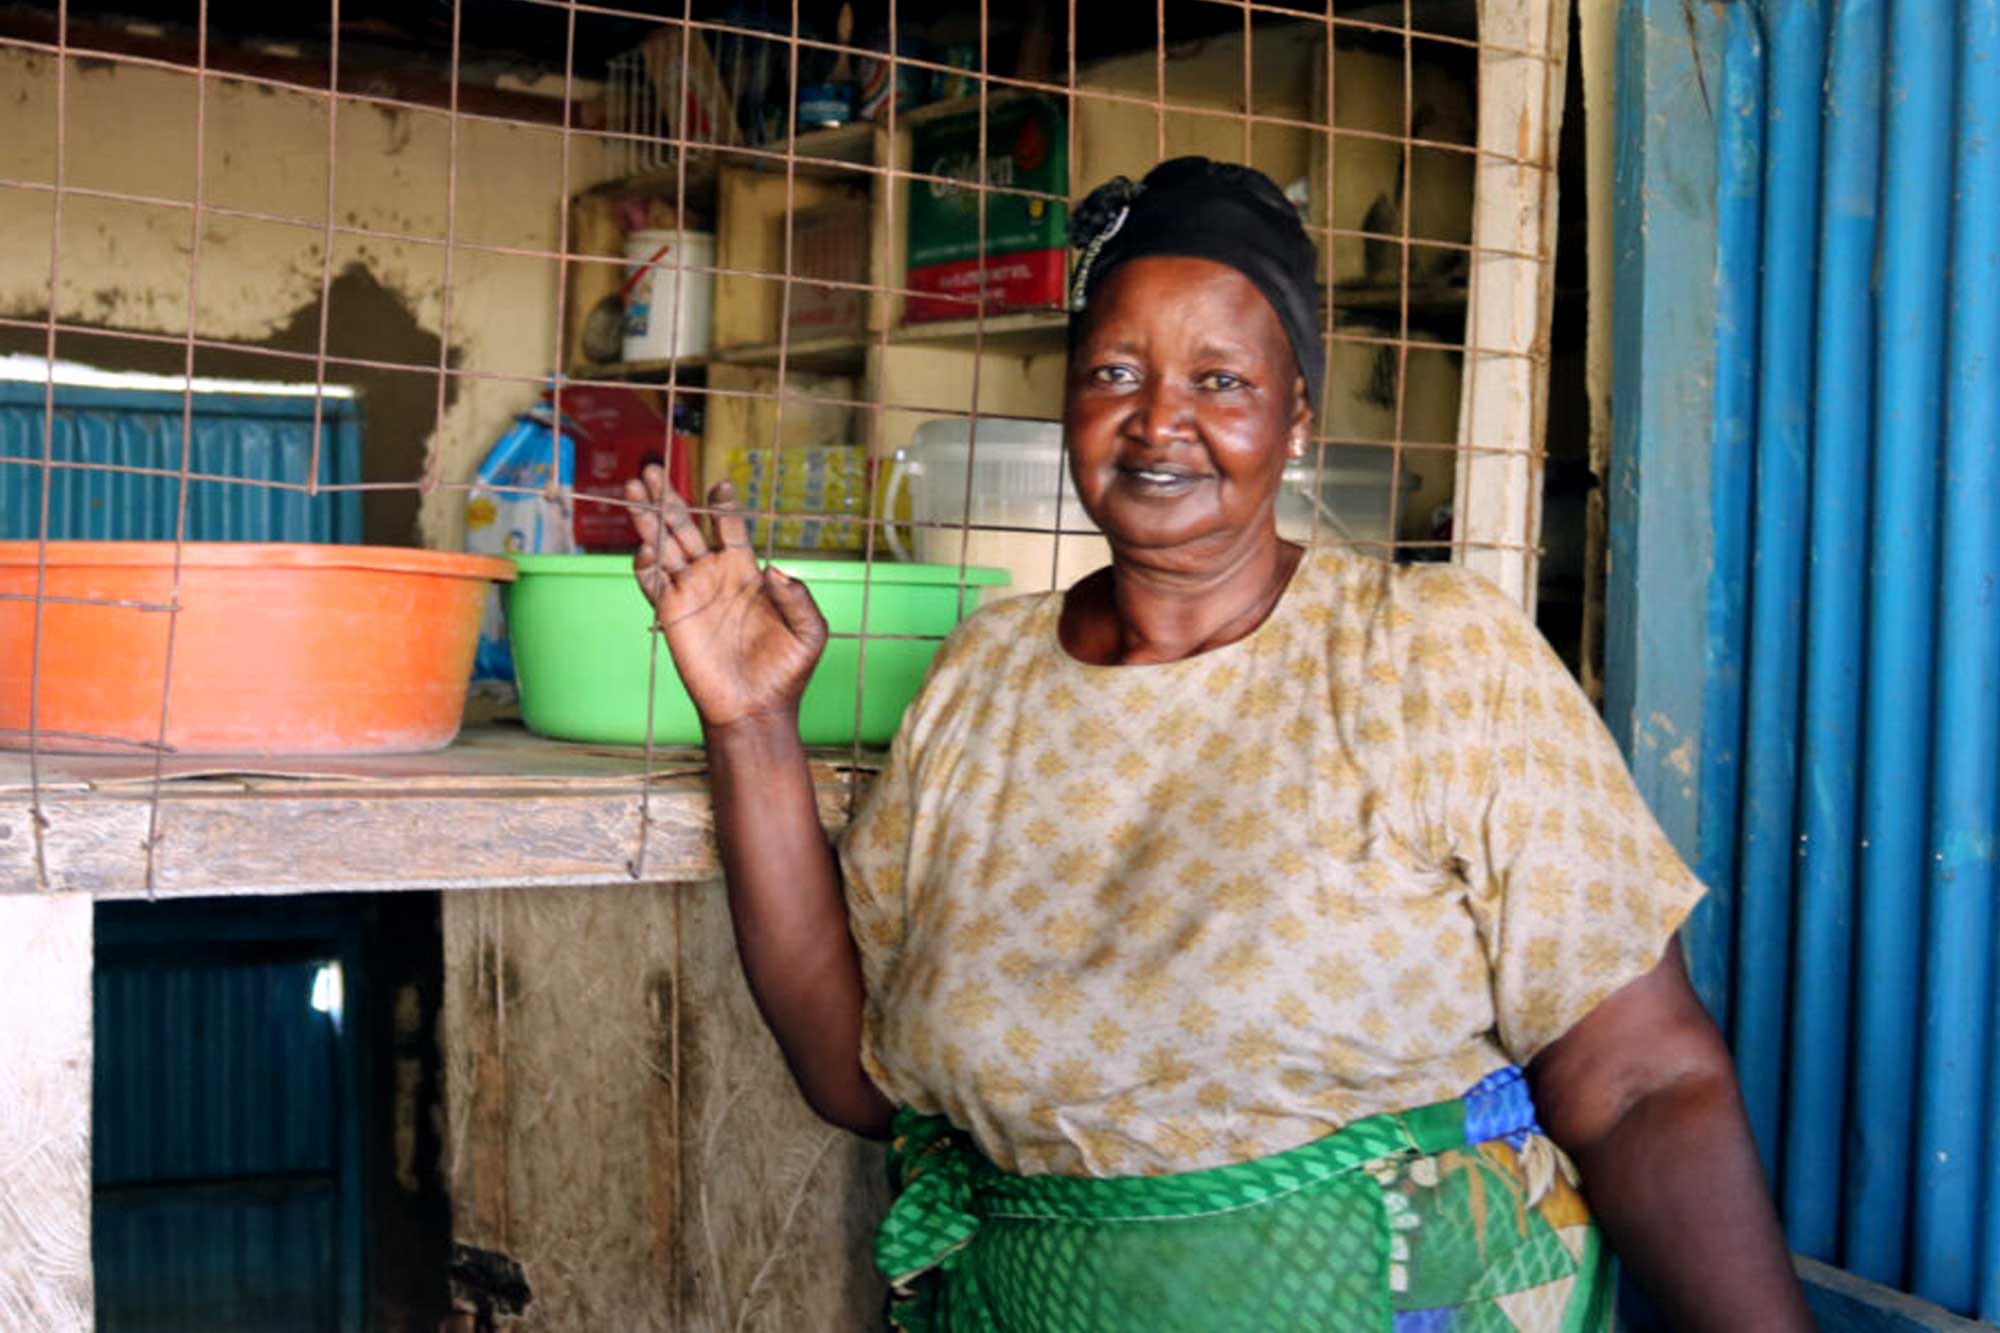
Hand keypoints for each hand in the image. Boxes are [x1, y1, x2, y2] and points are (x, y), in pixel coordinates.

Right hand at [626, 467, 827, 731]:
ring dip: (648, 517)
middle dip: (669, 497)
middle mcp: (714, 575)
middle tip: (653, 467)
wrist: (756, 709)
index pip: (729, 526)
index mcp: (745, 572)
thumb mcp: (810, 632)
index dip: (723, 504)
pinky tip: (645, 545)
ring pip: (663, 545)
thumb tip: (774, 570)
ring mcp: (690, 593)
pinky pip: (651, 582)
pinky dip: (644, 563)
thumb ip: (799, 598)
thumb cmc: (788, 671)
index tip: (721, 485)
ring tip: (634, 486)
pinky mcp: (671, 615)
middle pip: (686, 525)